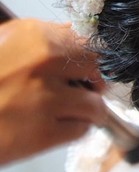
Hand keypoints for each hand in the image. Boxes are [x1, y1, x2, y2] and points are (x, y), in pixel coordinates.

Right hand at [0, 18, 105, 164]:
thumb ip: (45, 36)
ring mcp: (45, 101)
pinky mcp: (41, 136)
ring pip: (94, 103)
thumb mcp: (6, 41)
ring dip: (88, 107)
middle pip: (97, 70)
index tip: (94, 63)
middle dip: (94, 80)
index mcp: (37, 37)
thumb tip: (77, 35)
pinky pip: (81, 130)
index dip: (95, 54)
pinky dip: (76, 129)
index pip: (91, 41)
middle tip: (88, 86)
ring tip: (75, 109)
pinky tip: (61, 125)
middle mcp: (45, 64)